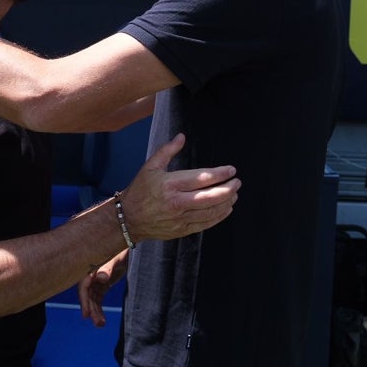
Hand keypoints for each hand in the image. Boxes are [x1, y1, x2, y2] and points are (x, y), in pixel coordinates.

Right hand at [78, 251, 126, 326]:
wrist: (127, 242)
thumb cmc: (120, 248)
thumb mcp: (115, 258)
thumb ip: (107, 267)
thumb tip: (100, 278)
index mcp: (90, 268)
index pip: (84, 287)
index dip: (84, 301)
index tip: (86, 314)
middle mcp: (91, 275)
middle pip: (88, 295)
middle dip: (92, 310)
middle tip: (98, 323)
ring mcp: (96, 280)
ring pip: (92, 299)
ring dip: (95, 312)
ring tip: (101, 325)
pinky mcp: (102, 284)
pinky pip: (98, 299)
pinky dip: (99, 309)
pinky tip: (102, 320)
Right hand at [119, 133, 238, 243]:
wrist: (128, 219)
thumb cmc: (139, 190)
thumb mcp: (150, 167)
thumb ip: (167, 150)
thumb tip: (182, 137)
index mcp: (170, 184)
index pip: (202, 178)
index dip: (220, 174)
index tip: (231, 170)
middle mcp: (177, 202)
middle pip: (211, 197)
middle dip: (229, 189)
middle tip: (237, 182)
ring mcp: (180, 218)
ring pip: (211, 212)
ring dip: (226, 203)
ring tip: (235, 195)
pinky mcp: (182, 230)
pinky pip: (205, 224)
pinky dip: (219, 217)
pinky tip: (226, 209)